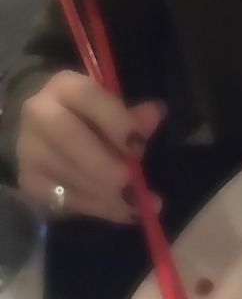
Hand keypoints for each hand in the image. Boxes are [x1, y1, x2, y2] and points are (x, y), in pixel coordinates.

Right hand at [17, 71, 165, 223]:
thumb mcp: (113, 105)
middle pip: (69, 139)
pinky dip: (98, 208)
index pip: (88, 97)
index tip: (139, 146)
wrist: (48, 128)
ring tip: (139, 205)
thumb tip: (155, 114)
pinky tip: (124, 213)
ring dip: (106, 195)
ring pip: (67, 174)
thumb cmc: (91, 113)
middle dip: (105, 166)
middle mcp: (39, 114)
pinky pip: (63, 200)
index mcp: (65, 86)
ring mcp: (29, 149)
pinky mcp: (29, 180)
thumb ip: (134, 113)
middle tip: (134, 186)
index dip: (115, 121)